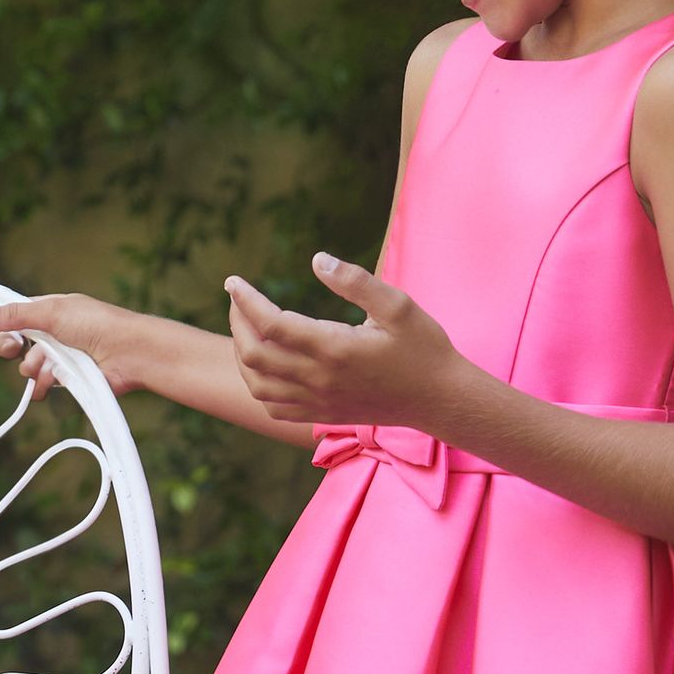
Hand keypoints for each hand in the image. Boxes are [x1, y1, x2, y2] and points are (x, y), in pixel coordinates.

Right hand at [0, 294, 138, 399]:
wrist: (131, 354)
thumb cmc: (98, 324)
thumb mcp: (52, 312)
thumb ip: (16, 315)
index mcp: (50, 309)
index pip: (11, 314)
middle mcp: (54, 332)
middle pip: (14, 341)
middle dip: (10, 346)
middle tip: (14, 347)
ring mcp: (61, 355)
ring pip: (27, 366)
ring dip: (32, 366)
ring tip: (48, 365)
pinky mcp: (70, 377)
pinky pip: (44, 383)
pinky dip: (45, 384)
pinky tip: (52, 383)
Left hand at [225, 253, 462, 431]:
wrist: (440, 399)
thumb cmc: (424, 348)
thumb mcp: (398, 305)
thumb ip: (356, 281)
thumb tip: (317, 259)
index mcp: (335, 348)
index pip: (271, 324)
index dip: (245, 300)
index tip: (233, 282)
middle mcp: (321, 378)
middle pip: (254, 355)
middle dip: (237, 323)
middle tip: (237, 300)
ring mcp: (320, 401)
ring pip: (258, 385)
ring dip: (242, 356)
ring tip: (246, 330)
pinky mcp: (324, 414)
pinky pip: (275, 408)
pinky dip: (258, 387)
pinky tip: (263, 368)